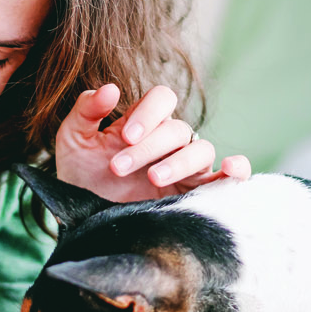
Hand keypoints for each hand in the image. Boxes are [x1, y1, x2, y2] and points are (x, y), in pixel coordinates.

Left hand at [54, 83, 250, 202]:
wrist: (82, 221)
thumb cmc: (79, 178)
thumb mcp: (73, 141)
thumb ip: (86, 110)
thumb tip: (111, 89)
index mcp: (144, 123)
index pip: (162, 98)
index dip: (149, 112)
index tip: (125, 136)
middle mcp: (169, 143)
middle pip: (177, 129)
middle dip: (148, 147)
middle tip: (118, 168)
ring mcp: (185, 169)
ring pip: (201, 150)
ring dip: (178, 162)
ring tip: (153, 178)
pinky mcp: (196, 196)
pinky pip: (228, 179)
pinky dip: (237, 170)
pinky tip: (230, 169)